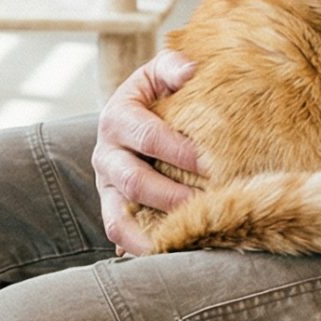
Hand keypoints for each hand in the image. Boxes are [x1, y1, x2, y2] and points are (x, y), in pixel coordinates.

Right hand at [94, 49, 202, 255]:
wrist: (133, 114)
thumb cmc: (157, 94)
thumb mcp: (160, 73)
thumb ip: (173, 66)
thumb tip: (190, 71)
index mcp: (117, 117)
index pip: (149, 137)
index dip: (182, 152)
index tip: (215, 164)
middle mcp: (105, 154)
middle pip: (136, 181)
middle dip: (175, 196)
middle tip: (213, 204)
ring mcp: (106, 186)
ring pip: (119, 216)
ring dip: (155, 230)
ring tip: (189, 239)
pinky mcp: (112, 208)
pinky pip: (119, 233)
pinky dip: (140, 247)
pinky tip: (169, 254)